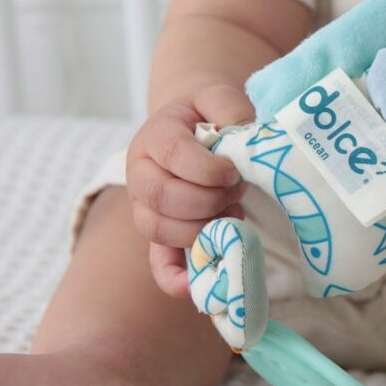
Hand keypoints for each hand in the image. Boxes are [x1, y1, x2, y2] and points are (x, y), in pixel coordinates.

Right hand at [125, 83, 253, 296]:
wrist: (196, 126)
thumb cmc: (209, 114)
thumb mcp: (219, 97)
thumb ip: (231, 108)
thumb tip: (244, 133)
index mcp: (155, 136)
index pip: (171, 154)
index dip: (205, 168)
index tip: (232, 171)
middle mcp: (141, 173)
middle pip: (164, 197)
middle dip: (207, 199)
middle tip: (234, 191)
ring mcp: (146, 207)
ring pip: (160, 229)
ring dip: (201, 228)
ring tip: (230, 213)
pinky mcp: (160, 233)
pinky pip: (158, 262)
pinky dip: (174, 278)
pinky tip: (195, 288)